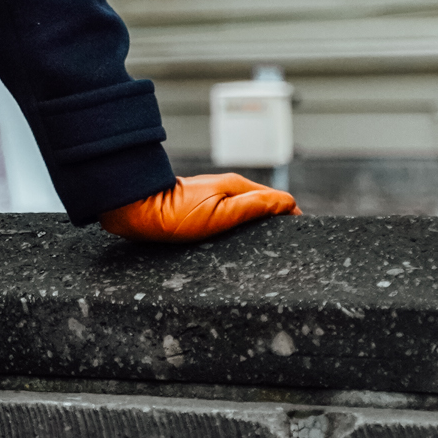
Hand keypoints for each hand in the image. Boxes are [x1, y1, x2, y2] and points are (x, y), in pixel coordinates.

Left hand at [100, 173, 299, 241]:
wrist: (138, 211)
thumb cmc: (175, 215)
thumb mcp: (219, 215)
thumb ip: (253, 207)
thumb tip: (288, 204)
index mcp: (237, 187)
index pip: (279, 200)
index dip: (292, 219)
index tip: (299, 239)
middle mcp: (229, 189)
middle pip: (267, 206)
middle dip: (280, 223)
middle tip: (288, 249)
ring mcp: (217, 197)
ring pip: (250, 211)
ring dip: (263, 226)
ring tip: (271, 250)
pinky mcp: (205, 207)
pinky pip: (234, 217)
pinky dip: (244, 228)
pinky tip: (243, 244)